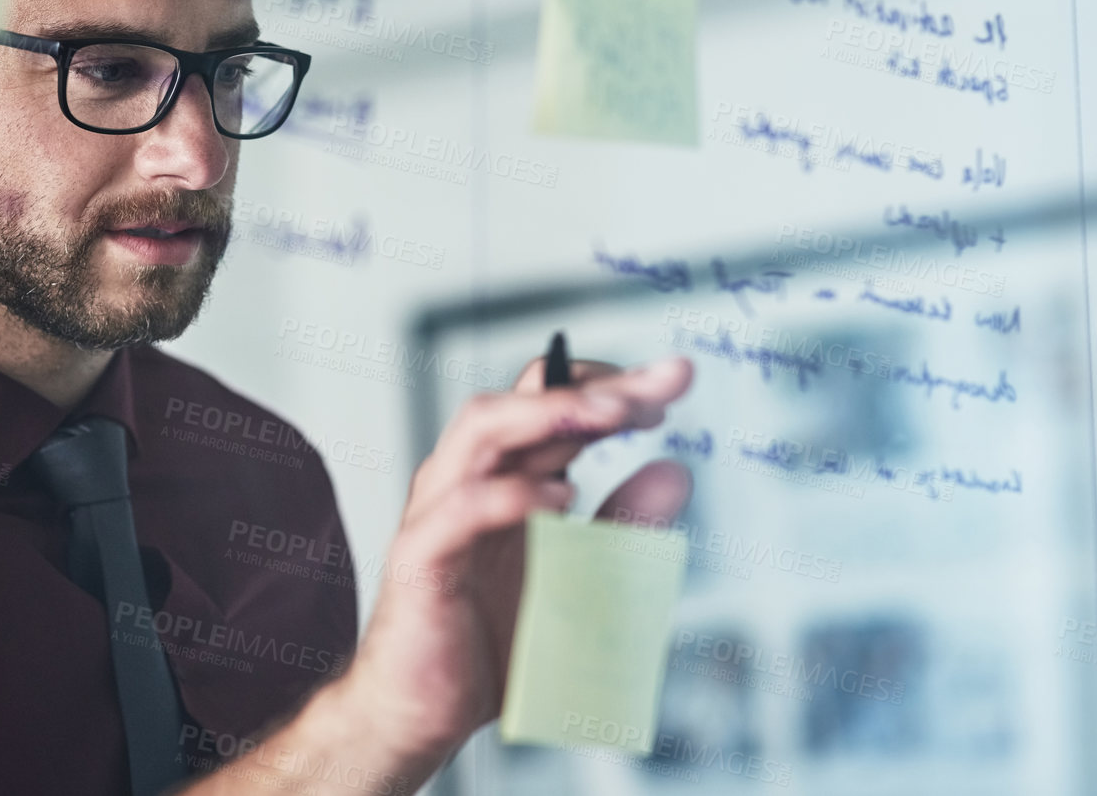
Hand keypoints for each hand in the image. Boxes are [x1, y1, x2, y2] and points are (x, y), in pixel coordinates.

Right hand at [337, 354, 694, 773]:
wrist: (420, 713)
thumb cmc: (490, 644)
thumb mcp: (583, 578)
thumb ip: (623, 524)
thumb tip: (676, 470)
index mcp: (504, 477)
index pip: (549, 402)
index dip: (609, 385)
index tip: (671, 383)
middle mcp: (467, 479)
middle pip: (521, 401)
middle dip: (590, 386)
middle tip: (655, 388)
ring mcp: (438, 513)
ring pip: (480, 431)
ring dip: (547, 415)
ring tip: (610, 416)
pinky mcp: (420, 559)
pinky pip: (459, 510)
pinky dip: (512, 496)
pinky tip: (561, 501)